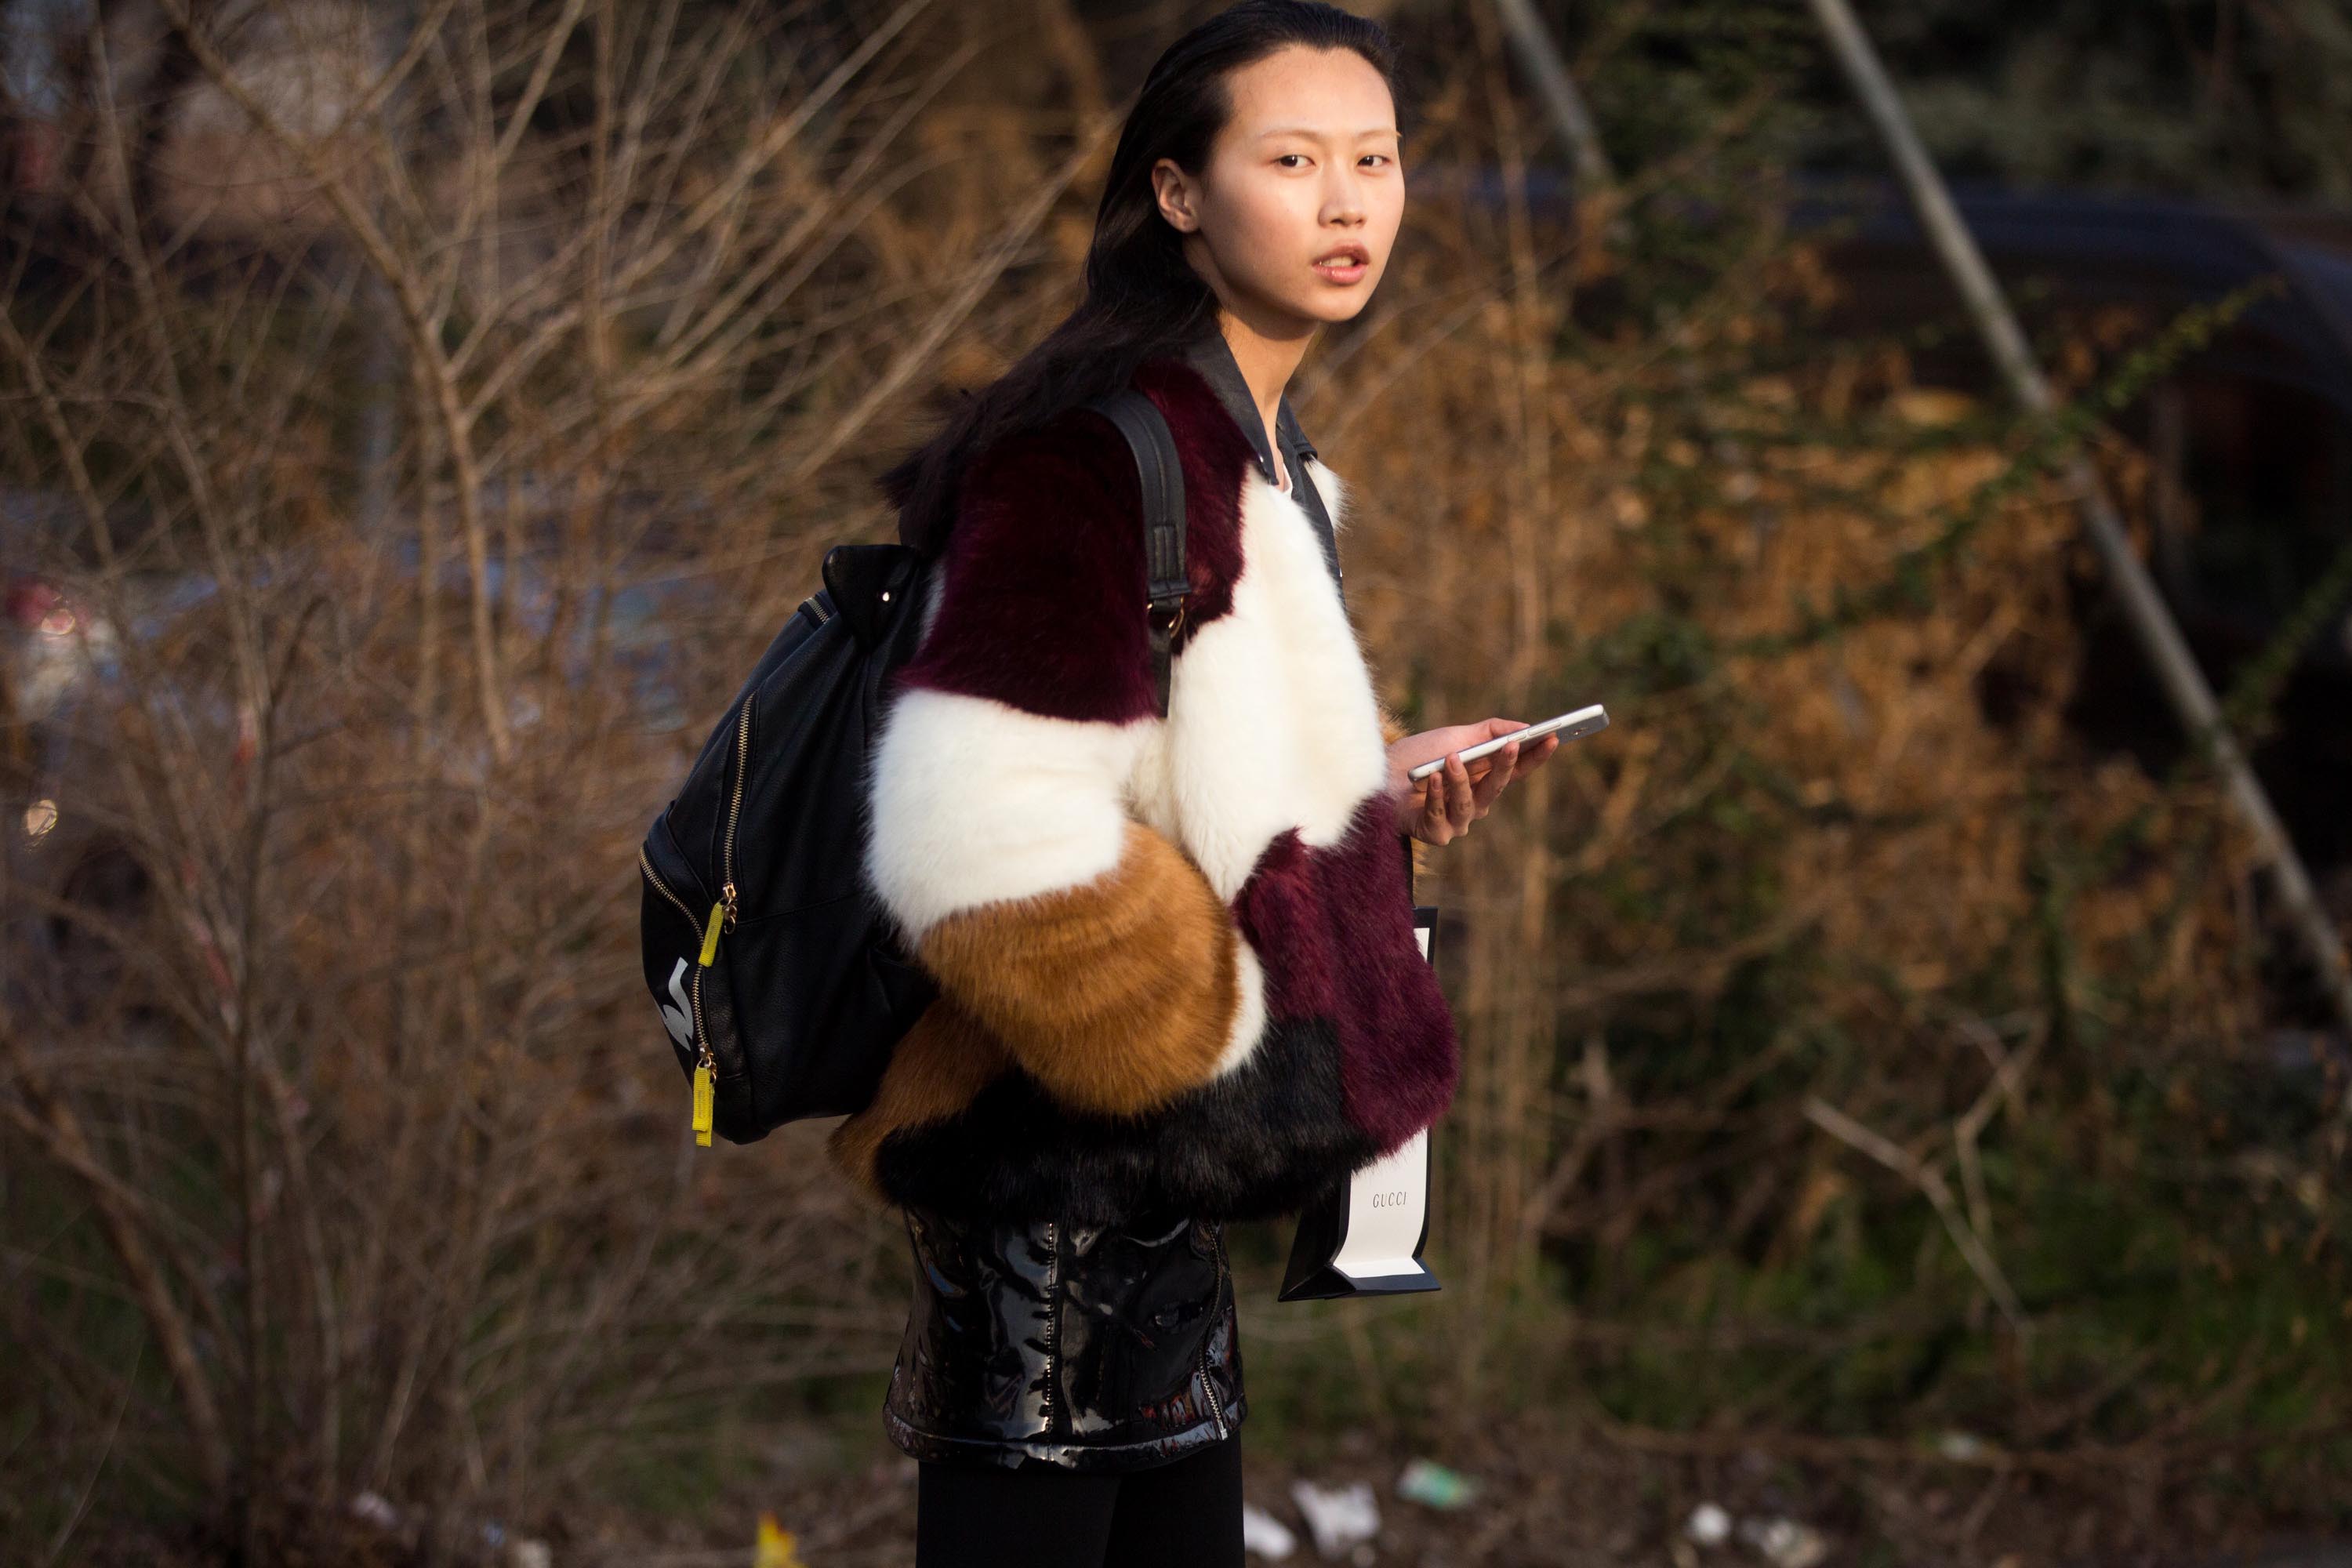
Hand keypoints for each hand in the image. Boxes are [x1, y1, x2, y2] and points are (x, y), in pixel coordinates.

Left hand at [1387, 718, 1560, 844]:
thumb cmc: (1416, 758)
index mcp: (1483, 780)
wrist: (1375, 776)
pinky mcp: (1435, 833)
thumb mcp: (1454, 737)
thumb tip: (1524, 728)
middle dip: (1506, 766)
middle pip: (1498, 787)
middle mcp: (1474, 803)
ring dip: (1459, 780)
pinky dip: (1435, 795)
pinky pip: (1440, 815)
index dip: (1535, 756)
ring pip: (1469, 803)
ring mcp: (1456, 821)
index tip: (1553, 738)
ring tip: (1451, 760)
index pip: (1517, 771)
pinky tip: (1432, 779)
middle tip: (1512, 745)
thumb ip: (1488, 732)